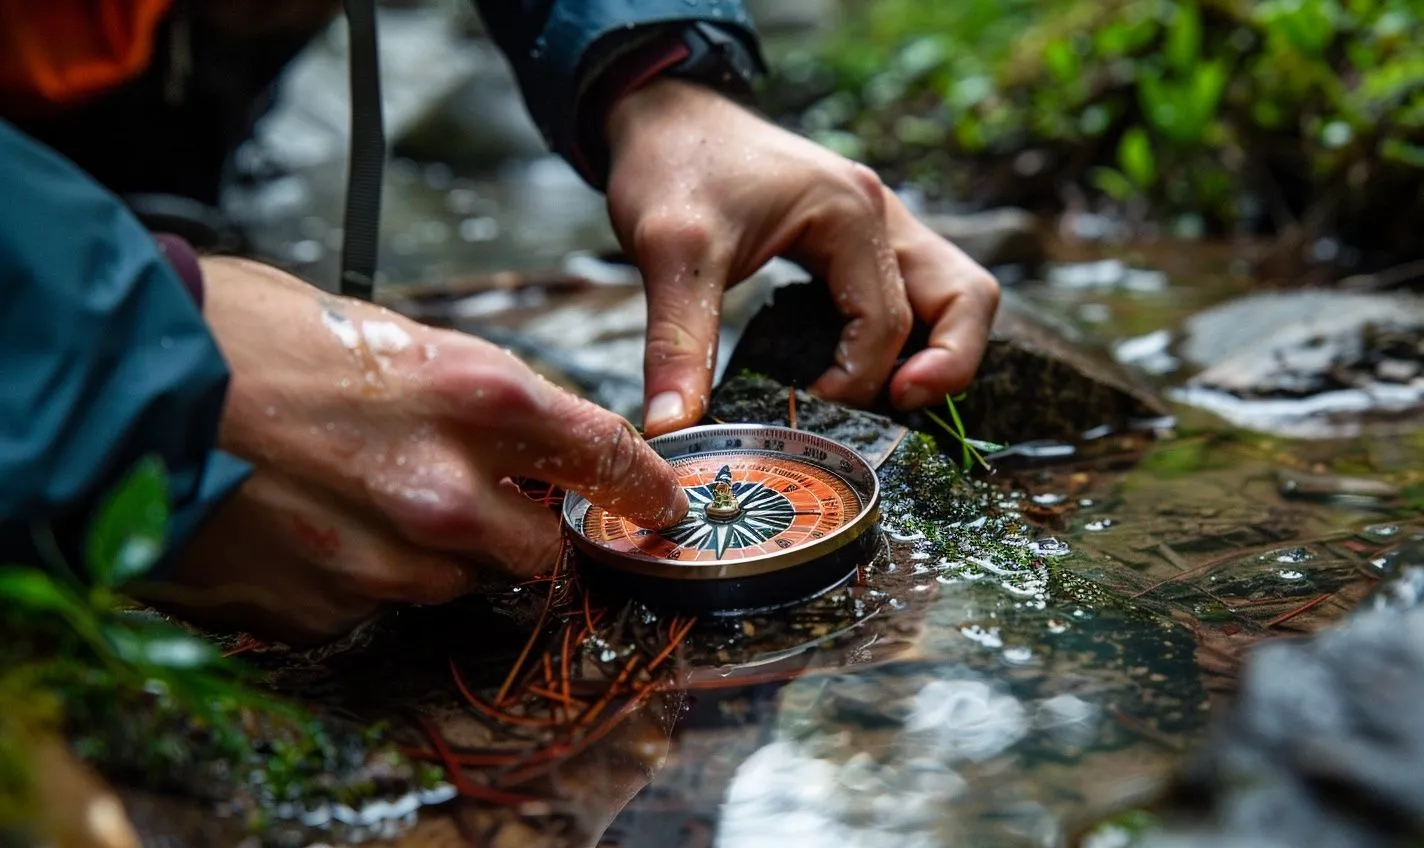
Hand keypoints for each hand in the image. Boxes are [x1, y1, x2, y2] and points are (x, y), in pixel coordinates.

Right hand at [136, 257, 687, 644]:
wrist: (124, 386)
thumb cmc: (248, 336)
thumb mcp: (391, 335)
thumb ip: (475, 397)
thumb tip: (522, 439)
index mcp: (480, 399)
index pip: (608, 458)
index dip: (643, 486)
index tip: (659, 501)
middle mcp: (450, 493)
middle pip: (543, 550)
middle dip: (528, 533)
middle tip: (487, 504)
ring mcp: (389, 563)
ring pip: (459, 584)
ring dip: (439, 555)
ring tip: (366, 497)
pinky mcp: (329, 609)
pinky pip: (378, 606)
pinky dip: (365, 576)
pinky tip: (317, 527)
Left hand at [603, 79, 999, 436]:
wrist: (661, 115)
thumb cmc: (671, 166)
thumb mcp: (668, 252)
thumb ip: (678, 342)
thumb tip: (671, 427)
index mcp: (850, 212)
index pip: (889, 321)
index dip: (857, 381)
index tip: (808, 411)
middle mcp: (880, 214)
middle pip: (964, 297)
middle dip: (945, 366)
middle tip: (894, 410)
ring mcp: (877, 224)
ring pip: (950, 294)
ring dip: (936, 351)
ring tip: (886, 400)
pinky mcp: (858, 240)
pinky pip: (914, 293)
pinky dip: (904, 337)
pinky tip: (851, 371)